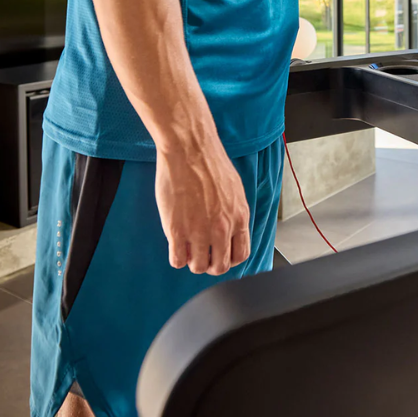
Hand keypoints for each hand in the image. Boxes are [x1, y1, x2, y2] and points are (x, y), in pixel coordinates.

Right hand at [155, 138, 250, 275]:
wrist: (190, 149)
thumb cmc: (210, 163)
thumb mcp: (234, 190)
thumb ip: (234, 213)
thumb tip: (231, 229)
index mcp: (239, 217)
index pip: (242, 255)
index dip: (230, 259)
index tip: (220, 254)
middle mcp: (222, 228)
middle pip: (220, 266)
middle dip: (211, 264)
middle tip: (202, 255)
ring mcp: (199, 231)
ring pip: (198, 267)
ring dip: (192, 261)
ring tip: (187, 248)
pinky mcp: (177, 230)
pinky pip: (177, 261)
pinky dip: (177, 258)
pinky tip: (176, 245)